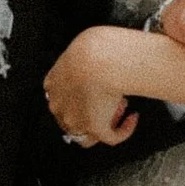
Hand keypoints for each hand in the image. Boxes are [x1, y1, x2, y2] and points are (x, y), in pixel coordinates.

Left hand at [44, 26, 138, 147]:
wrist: (99, 58)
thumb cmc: (92, 49)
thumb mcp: (82, 48)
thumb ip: (84, 59)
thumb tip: (98, 55)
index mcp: (53, 85)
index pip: (62, 99)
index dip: (81, 97)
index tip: (96, 89)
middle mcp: (60, 106)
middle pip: (73, 118)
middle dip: (94, 109)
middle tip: (110, 98)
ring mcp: (76, 120)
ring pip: (88, 133)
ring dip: (105, 121)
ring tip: (120, 107)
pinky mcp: (96, 128)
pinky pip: (111, 137)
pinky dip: (123, 130)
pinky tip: (131, 118)